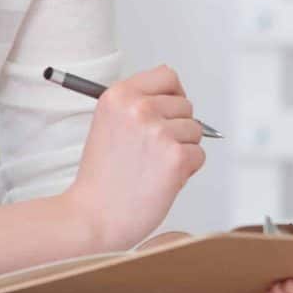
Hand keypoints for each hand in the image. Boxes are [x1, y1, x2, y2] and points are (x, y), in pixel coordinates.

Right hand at [61, 64, 206, 254]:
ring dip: (182, 150)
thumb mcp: (109, 125)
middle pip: (185, 105)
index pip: (167, 76)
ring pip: (196, 131)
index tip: (166, 114)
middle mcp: (138, 108)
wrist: (94, 217)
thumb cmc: (102, 180)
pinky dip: (187, 171)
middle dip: (177, 128)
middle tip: (151, 153)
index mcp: (119, 95)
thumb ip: (137, 106)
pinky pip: (199, 155)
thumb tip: (176, 97)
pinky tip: (161, 181)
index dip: (172, 96)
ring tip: (154, 168)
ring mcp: (158, 132)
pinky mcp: (176, 158)